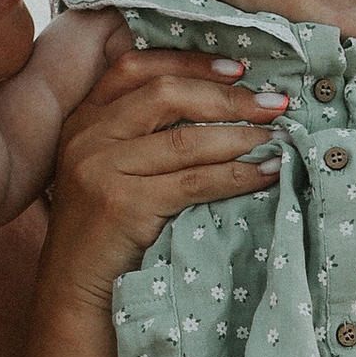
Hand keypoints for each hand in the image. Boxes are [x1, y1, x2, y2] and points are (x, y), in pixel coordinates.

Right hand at [41, 35, 289, 303]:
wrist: (76, 294)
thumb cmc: (106, 236)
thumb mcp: (110, 172)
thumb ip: (141, 137)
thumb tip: (221, 109)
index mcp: (83, 119)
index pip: (136, 67)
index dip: (190, 62)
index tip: (239, 69)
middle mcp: (86, 136)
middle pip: (167, 94)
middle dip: (228, 97)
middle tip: (275, 105)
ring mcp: (100, 168)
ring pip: (186, 139)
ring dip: (242, 137)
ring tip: (279, 139)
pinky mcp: (122, 203)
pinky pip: (195, 181)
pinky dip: (238, 175)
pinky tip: (266, 173)